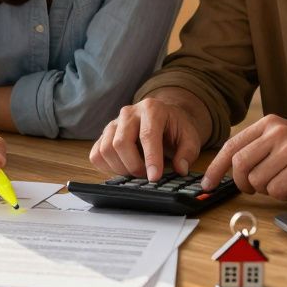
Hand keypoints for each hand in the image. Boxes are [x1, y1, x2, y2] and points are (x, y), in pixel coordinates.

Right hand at [89, 92, 208, 181]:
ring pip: (106, 149)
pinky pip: (96, 154)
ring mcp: (113, 122)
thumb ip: (187, 153)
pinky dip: (106, 167)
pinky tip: (123, 169)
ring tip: (135, 173)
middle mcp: (129, 112)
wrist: (164, 118)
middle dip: (133, 166)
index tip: (154, 178)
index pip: (147, 135)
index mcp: (152, 109)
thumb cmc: (176, 129)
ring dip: (120, 168)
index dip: (150, 159)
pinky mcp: (104, 134)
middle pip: (121, 142)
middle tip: (146, 176)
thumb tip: (181, 169)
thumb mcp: (190, 138)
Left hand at [202, 115, 286, 199]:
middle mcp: (277, 132)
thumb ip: (260, 148)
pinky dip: (285, 195)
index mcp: (270, 124)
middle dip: (243, 184)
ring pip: (257, 181)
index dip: (216, 167)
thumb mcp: (286, 139)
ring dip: (269, 190)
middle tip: (255, 188)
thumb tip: (229, 168)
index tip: (208, 182)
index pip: (231, 145)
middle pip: (239, 165)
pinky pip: (276, 191)